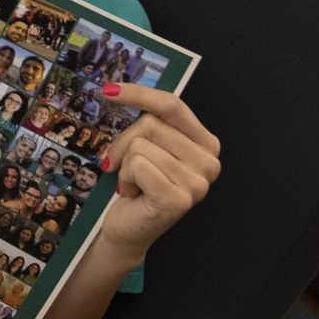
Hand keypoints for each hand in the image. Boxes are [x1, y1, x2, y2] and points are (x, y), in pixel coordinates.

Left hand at [94, 83, 219, 259]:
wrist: (130, 229)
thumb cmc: (139, 183)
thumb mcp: (149, 146)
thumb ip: (148, 121)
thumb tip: (115, 90)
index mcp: (206, 143)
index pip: (172, 105)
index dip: (140, 94)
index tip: (108, 90)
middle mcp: (209, 162)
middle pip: (151, 124)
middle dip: (126, 143)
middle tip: (126, 166)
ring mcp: (197, 183)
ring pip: (140, 145)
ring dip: (125, 164)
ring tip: (134, 183)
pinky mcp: (178, 199)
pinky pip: (137, 165)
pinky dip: (125, 178)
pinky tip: (134, 194)